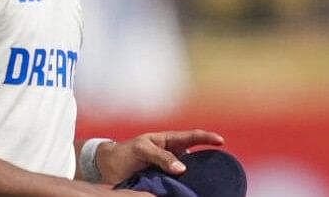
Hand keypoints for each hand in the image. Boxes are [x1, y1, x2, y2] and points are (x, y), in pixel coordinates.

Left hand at [94, 130, 224, 185]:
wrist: (108, 168)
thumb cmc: (127, 152)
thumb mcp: (142, 149)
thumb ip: (162, 157)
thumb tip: (182, 169)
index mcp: (170, 141)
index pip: (193, 137)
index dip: (208, 138)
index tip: (221, 142)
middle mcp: (173, 155)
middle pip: (196, 158)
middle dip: (208, 162)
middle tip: (219, 168)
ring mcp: (169, 170)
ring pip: (188, 174)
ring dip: (195, 179)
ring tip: (207, 184)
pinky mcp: (163, 183)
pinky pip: (177, 186)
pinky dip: (184, 189)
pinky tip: (190, 193)